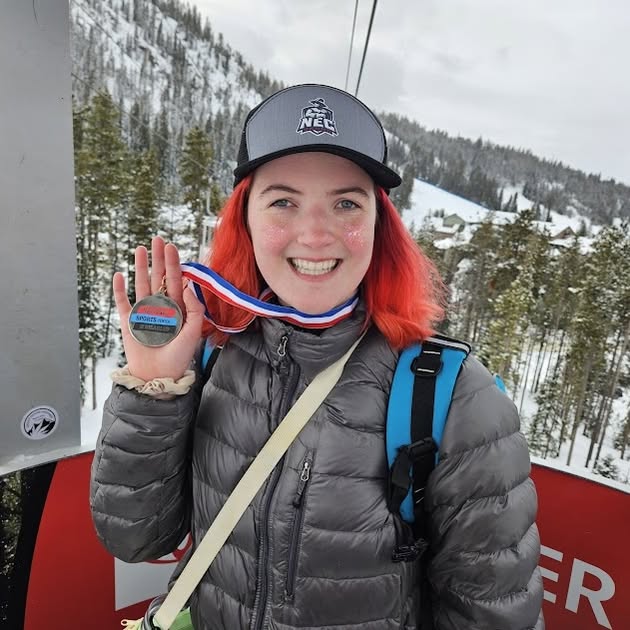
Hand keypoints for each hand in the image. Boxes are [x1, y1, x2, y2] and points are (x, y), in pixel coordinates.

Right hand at [113, 236, 204, 381]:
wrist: (158, 376)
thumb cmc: (178, 356)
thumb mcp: (193, 332)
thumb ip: (194, 309)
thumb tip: (189, 285)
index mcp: (177, 308)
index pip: (176, 281)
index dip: (174, 264)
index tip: (172, 247)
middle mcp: (161, 306)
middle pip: (158, 277)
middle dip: (158, 259)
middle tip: (158, 239)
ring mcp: (144, 312)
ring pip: (142, 284)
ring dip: (140, 267)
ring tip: (141, 248)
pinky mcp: (129, 321)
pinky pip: (123, 302)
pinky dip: (120, 289)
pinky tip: (120, 274)